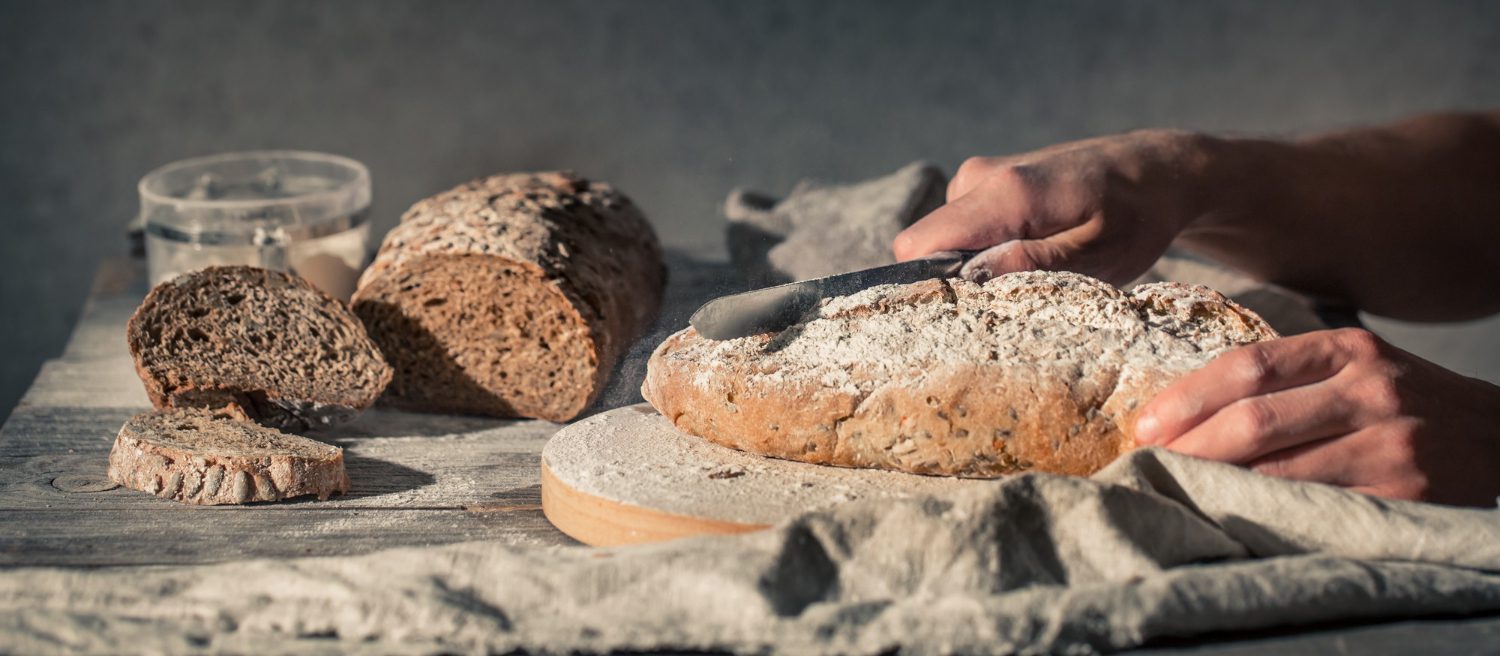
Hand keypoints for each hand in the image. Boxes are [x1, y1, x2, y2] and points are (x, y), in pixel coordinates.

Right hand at [892, 130, 1218, 285]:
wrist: (1159, 171)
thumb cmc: (1137, 218)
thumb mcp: (1099, 256)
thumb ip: (1033, 264)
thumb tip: (970, 280)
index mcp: (1006, 193)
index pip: (920, 245)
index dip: (928, 286)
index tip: (959, 316)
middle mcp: (980, 178)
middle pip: (926, 246)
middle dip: (955, 281)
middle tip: (1006, 304)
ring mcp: (980, 176)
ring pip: (945, 241)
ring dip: (975, 267)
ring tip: (1030, 278)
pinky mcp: (986, 182)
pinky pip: (963, 228)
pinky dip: (985, 250)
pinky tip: (1030, 256)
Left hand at [1134, 328, 1499, 506]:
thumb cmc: (1409, 404)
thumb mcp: (1360, 368)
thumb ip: (1291, 377)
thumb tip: (1190, 409)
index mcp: (1350, 350)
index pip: (1248, 366)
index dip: (1187, 396)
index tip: (1145, 423)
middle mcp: (1370, 390)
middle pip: (1254, 419)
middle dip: (1189, 446)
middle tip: (1148, 464)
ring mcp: (1389, 444)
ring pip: (1277, 469)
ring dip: (1216, 484)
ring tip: (1176, 490)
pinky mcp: (1402, 495)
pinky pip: (1311, 507)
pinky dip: (1263, 512)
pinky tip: (1231, 516)